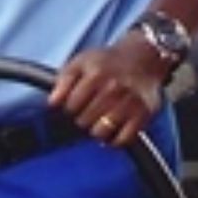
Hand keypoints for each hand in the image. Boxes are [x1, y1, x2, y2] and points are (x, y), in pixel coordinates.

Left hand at [48, 39, 165, 147]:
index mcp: (95, 74)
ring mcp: (130, 102)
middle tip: (88, 112)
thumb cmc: (108, 62)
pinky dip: (115, 140)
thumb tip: (52, 103)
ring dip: (96, 131)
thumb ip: (63, 81)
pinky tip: (112, 131)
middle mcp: (113, 88)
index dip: (69, 108)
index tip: (74, 104)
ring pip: (101, 132)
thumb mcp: (81, 61)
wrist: (144, 57)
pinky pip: (123, 139)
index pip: (70, 106)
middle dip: (82, 118)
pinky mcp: (145, 114)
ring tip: (98, 121)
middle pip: (84, 120)